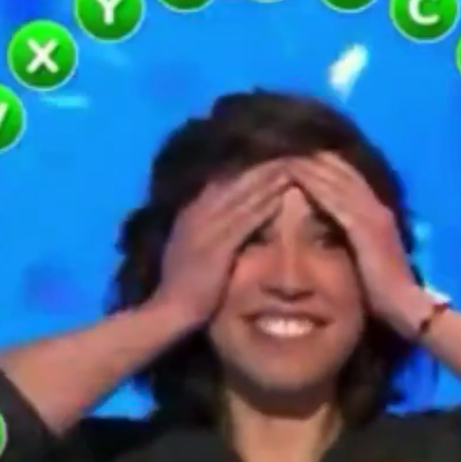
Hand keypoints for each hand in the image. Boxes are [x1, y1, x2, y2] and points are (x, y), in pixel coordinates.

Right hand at [149, 162, 288, 327]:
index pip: (223, 181)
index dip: (250, 167)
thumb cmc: (185, 287)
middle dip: (262, 164)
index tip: (274, 155)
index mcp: (191, 213)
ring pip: (241, 194)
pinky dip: (264, 203)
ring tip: (292, 162)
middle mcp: (197, 214)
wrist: (168, 313)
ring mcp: (205, 229)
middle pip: (235, 180)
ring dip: (267, 177)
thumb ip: (207, 232)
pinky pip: (245, 219)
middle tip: (290, 148)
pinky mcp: (216, 247)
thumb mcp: (193, 250)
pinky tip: (283, 193)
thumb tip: (232, 221)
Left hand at [290, 154, 432, 336]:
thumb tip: (326, 231)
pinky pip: (335, 196)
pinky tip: (296, 171)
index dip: (324, 164)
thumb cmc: (382, 291)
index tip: (299, 153)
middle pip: (341, 170)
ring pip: (337, 177)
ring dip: (312, 163)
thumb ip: (350, 239)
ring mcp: (372, 214)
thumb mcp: (364, 256)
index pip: (348, 178)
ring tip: (286, 150)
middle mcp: (375, 207)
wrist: (405, 305)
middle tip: (287, 143)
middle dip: (315, 156)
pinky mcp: (365, 225)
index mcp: (376, 213)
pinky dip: (316, 181)